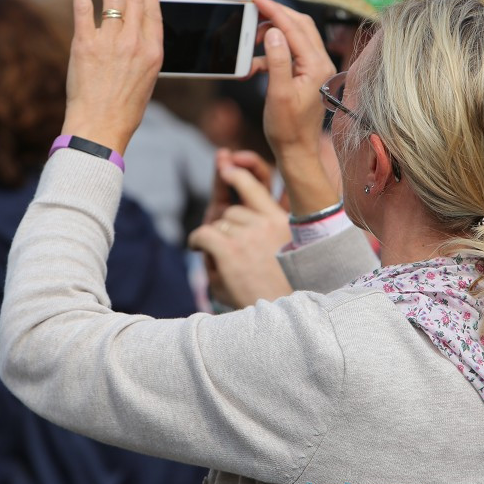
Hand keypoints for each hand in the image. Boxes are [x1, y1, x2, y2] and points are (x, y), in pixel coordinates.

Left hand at [62, 0, 162, 153]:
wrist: (100, 126)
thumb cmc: (125, 108)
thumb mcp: (149, 78)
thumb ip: (147, 51)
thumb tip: (141, 28)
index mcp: (153, 51)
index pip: (153, 8)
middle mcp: (133, 42)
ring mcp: (108, 41)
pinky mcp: (83, 43)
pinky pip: (83, 6)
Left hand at [189, 162, 292, 308]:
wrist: (284, 319)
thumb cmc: (283, 290)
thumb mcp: (284, 252)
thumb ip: (262, 227)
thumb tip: (231, 207)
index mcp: (286, 222)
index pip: (258, 183)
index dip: (240, 172)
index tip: (226, 163)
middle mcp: (269, 222)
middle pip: (234, 210)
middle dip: (228, 226)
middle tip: (232, 249)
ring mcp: (250, 235)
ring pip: (220, 224)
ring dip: (217, 240)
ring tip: (228, 264)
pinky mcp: (232, 250)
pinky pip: (205, 234)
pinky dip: (198, 241)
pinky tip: (198, 247)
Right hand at [250, 0, 339, 215]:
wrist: (296, 151)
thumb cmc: (287, 128)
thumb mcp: (278, 94)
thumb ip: (277, 61)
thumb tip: (274, 32)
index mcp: (317, 65)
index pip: (294, 28)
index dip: (273, 10)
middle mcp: (320, 63)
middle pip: (299, 25)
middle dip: (275, 15)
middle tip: (253, 7)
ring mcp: (314, 69)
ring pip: (294, 38)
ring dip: (272, 35)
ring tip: (250, 41)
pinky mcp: (305, 76)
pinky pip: (288, 54)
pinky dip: (270, 54)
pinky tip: (252, 67)